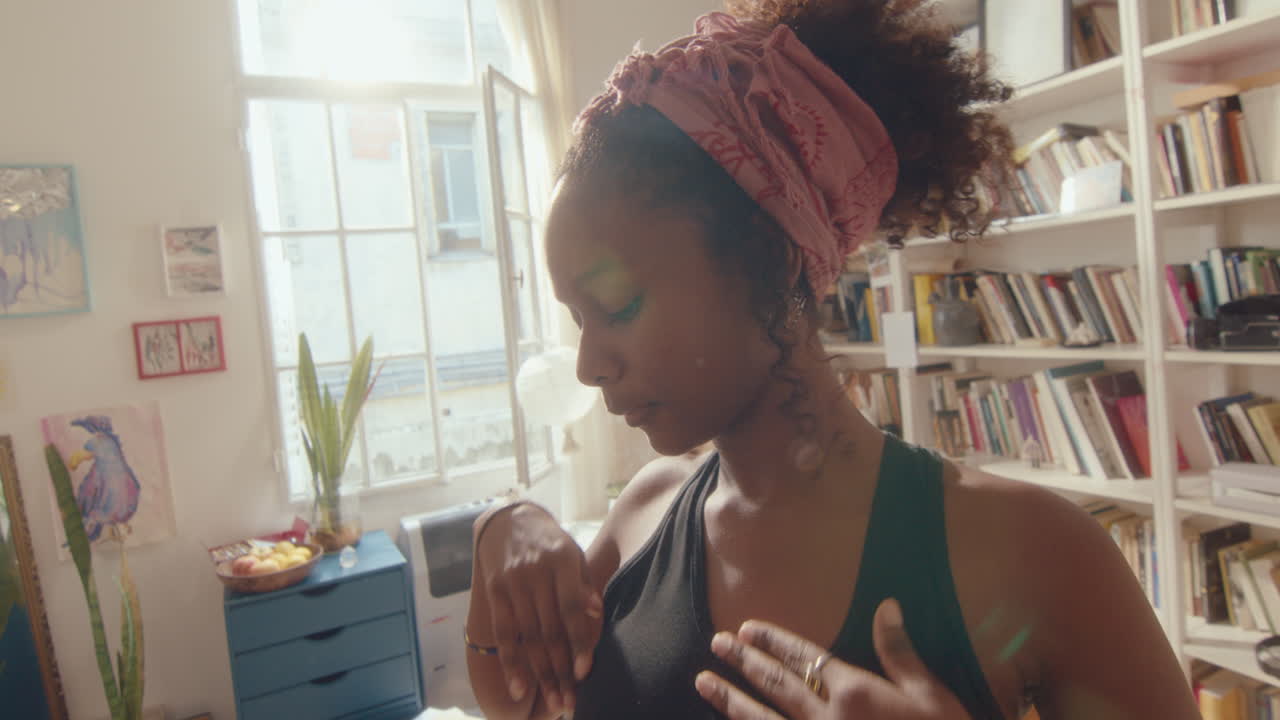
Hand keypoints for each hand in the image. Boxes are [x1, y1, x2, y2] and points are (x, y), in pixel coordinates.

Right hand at [474, 503, 603, 714]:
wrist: (509, 520)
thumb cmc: (551, 544)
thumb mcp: (574, 554)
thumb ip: (585, 584)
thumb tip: (596, 612)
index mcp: (562, 561)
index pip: (571, 607)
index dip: (579, 641)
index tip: (584, 672)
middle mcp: (535, 573)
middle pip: (549, 629)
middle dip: (560, 670)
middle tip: (569, 702)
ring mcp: (512, 583)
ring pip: (528, 637)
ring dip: (541, 675)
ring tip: (554, 703)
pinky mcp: (494, 592)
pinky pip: (503, 634)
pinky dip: (511, 664)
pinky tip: (520, 689)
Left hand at [695, 598, 970, 719]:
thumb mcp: (931, 695)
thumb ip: (900, 653)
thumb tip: (886, 606)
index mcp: (856, 692)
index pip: (806, 657)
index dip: (775, 641)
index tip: (748, 628)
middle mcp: (827, 718)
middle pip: (776, 684)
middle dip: (743, 661)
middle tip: (716, 643)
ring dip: (731, 699)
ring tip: (703, 681)